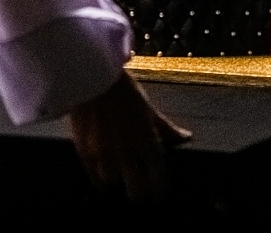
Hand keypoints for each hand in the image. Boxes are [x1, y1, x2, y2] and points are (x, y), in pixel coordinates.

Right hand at [66, 71, 191, 202]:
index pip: (158, 183)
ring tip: (122, 176)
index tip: (159, 192)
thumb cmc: (122, 89)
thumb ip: (166, 128)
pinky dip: (101, 180)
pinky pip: (94, 178)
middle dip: (141, 193)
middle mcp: (127, 155)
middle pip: (136, 193)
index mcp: (147, 144)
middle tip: (141, 187)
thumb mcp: (148, 107)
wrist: (90, 76)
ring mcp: (103, 156)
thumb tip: (186, 138)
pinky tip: (105, 178)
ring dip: (119, 182)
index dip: (160, 192)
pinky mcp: (84, 153)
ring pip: (114, 185)